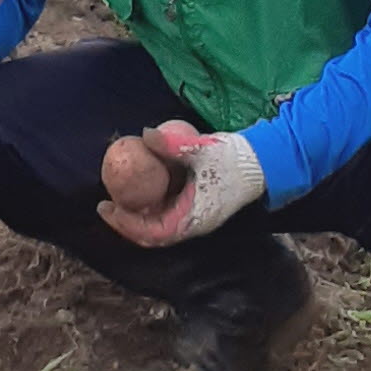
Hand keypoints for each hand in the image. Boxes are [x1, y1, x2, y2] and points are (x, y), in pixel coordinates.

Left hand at [98, 119, 265, 246]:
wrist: (263, 161)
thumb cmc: (233, 159)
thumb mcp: (200, 149)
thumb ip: (170, 144)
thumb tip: (144, 135)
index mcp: (192, 219)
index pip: (152, 233)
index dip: (126, 224)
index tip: (107, 207)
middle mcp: (193, 224)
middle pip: (152, 234)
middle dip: (126, 222)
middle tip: (106, 204)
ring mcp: (196, 217)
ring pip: (159, 226)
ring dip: (138, 215)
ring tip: (119, 197)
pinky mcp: (198, 207)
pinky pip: (168, 213)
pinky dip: (151, 205)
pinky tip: (141, 187)